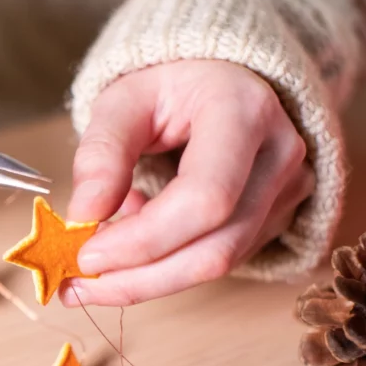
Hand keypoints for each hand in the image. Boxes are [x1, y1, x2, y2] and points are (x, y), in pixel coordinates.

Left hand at [63, 60, 312, 305]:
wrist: (219, 80)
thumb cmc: (169, 86)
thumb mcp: (122, 100)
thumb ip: (101, 153)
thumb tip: (83, 216)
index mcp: (244, 112)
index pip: (204, 197)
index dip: (144, 239)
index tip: (85, 254)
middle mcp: (278, 155)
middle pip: (217, 246)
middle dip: (140, 278)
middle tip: (78, 285)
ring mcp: (286, 191)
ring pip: (219, 264)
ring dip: (148, 281)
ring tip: (92, 275)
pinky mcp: (275, 219)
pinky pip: (219, 260)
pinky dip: (166, 269)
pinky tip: (128, 253)